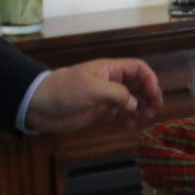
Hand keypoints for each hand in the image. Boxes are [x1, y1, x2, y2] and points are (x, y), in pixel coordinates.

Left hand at [28, 58, 163, 132]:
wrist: (40, 105)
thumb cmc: (66, 91)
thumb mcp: (94, 89)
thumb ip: (118, 94)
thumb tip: (135, 103)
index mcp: (110, 70)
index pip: (138, 68)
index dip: (149, 79)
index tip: (153, 96)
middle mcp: (110, 81)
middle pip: (137, 84)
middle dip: (148, 94)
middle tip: (154, 109)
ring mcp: (105, 97)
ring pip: (130, 100)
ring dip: (141, 107)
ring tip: (146, 117)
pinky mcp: (98, 111)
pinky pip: (119, 113)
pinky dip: (128, 118)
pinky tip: (131, 125)